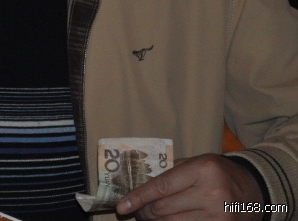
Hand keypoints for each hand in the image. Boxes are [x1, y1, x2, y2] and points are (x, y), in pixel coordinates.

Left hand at [116, 154, 263, 219]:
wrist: (254, 189)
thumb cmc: (218, 173)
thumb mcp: (196, 162)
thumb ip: (170, 172)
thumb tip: (138, 186)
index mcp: (203, 170)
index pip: (161, 187)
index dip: (138, 198)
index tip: (122, 207)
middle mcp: (212, 194)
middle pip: (163, 209)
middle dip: (144, 212)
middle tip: (137, 211)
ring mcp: (219, 216)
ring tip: (149, 217)